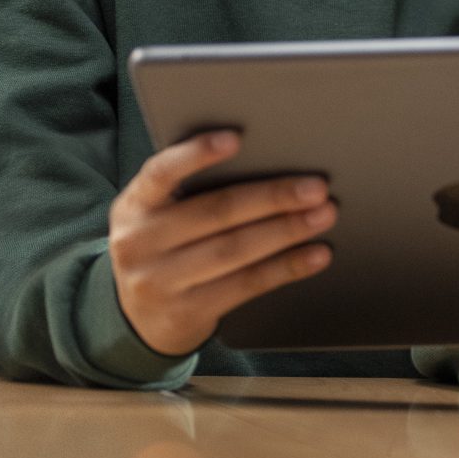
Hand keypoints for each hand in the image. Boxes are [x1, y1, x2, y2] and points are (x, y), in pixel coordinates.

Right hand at [110, 132, 336, 358]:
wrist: (137, 318)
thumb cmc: (164, 248)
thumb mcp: (159, 217)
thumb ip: (191, 191)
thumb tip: (268, 160)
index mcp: (134, 205)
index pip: (160, 172)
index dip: (196, 154)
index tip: (236, 138)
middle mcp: (139, 242)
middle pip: (215, 212)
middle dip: (272, 197)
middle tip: (317, 187)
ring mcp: (158, 282)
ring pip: (235, 249)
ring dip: (287, 230)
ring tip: (324, 214)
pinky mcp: (186, 312)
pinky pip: (246, 285)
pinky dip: (286, 267)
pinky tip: (316, 254)